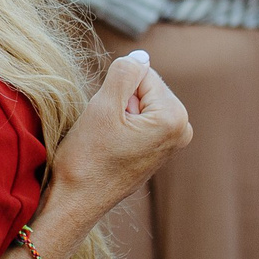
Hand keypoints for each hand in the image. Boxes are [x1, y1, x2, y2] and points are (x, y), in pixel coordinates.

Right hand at [46, 51, 193, 236]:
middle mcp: (182, 131)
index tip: (107, 118)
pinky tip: (110, 148)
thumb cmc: (88, 159)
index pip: (142, 73)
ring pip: (137, 103)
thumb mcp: (103, 106)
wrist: (76, 202)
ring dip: (117, 113)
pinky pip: (137, 121)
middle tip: (105, 130)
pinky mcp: (158, 151)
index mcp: (175, 118)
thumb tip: (140, 56)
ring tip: (107, 140)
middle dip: (120, 100)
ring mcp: (171, 143)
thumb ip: (125, 72)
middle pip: (144, 88)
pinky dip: (120, 127)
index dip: (116, 89)